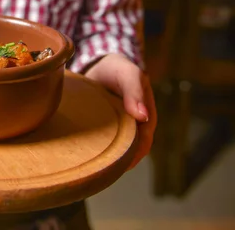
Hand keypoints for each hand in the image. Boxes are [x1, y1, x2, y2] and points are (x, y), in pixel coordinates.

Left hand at [84, 53, 156, 169]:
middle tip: (106, 171)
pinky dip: (100, 149)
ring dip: (111, 157)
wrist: (99, 63)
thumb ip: (134, 92)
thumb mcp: (128, 74)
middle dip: (122, 160)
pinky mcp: (105, 126)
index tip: (122, 163)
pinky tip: (88, 155)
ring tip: (96, 168)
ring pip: (119, 147)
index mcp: (146, 114)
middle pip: (132, 149)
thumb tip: (143, 117)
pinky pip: (105, 142)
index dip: (135, 152)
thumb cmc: (117, 68)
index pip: (145, 140)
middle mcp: (135, 123)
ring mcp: (120, 126)